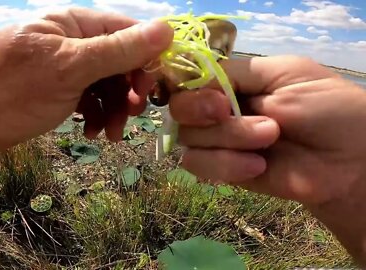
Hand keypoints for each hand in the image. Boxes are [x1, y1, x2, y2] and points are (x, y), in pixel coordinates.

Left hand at [0, 7, 172, 155]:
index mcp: (74, 23)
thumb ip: (118, 50)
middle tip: (133, 115)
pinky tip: (92, 131)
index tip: (155, 90)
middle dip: (129, 89)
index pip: (127, 31)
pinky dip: (96, 115)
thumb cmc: (9, 88)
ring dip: (115, 109)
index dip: (148, 58)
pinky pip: (88, 99)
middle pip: (119, 61)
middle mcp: (71, 41)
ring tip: (111, 133)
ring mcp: (62, 68)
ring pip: (105, 84)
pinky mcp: (55, 91)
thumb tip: (167, 30)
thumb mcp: (69, 67)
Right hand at [170, 55, 365, 205]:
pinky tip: (258, 165)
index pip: (189, 80)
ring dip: (228, 138)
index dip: (190, 88)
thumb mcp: (284, 73)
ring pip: (189, 139)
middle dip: (202, 111)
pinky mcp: (225, 171)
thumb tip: (194, 79)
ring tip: (268, 140)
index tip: (215, 97)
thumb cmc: (326, 108)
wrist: (350, 161)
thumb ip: (236, 73)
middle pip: (180, 110)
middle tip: (229, 113)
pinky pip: (200, 165)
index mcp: (234, 83)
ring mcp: (222, 142)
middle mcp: (222, 110)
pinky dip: (226, 165)